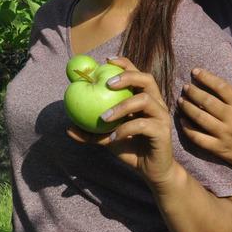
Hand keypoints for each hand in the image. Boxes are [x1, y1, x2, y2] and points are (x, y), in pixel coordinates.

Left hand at [66, 56, 176, 187]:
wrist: (150, 170)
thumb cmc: (130, 148)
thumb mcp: (108, 138)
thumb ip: (91, 132)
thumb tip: (68, 128)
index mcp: (145, 98)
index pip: (137, 74)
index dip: (124, 64)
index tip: (106, 60)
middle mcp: (156, 103)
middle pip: (146, 79)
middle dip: (127, 76)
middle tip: (107, 83)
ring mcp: (161, 116)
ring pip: (144, 100)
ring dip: (122, 106)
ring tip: (103, 118)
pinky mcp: (163, 131)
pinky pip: (143, 125)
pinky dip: (125, 129)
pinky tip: (111, 138)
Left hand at [179, 61, 231, 182]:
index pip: (220, 86)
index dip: (206, 77)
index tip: (195, 71)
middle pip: (207, 102)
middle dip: (193, 92)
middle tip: (185, 87)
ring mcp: (224, 134)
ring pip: (200, 119)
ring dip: (188, 108)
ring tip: (180, 101)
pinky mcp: (219, 148)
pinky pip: (199, 138)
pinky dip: (188, 129)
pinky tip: (182, 121)